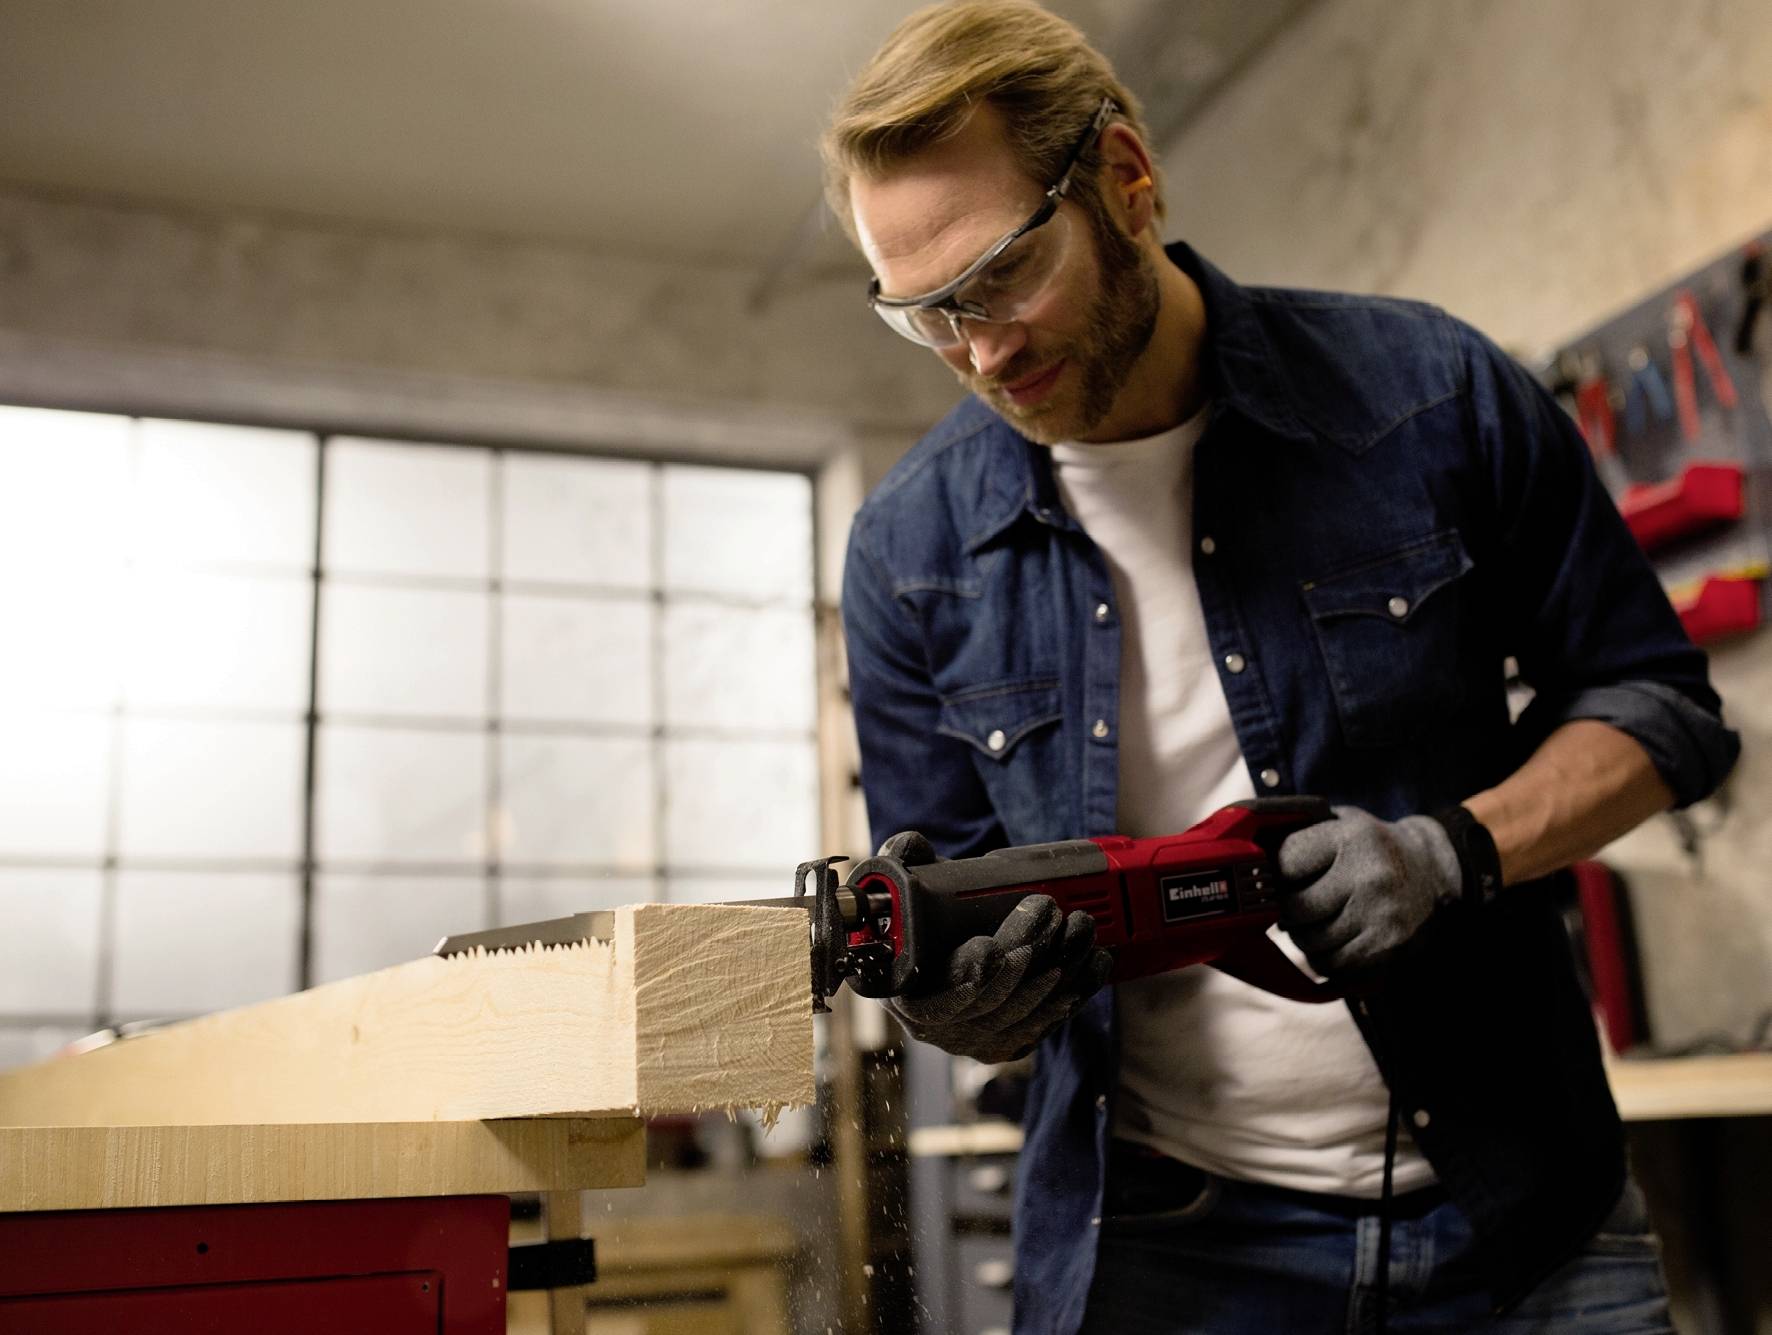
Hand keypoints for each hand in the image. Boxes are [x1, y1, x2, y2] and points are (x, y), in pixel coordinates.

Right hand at [876, 831, 1112, 1063]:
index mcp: (907, 996)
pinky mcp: (1013, 1041)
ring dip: (1062, 968)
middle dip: (1026, 954)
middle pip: (992, 1002)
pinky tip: (1095, 961)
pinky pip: (1051, 1021)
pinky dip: (1078, 991)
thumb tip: (912, 847)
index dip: (966, 975)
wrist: (945, 952)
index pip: (937, 998)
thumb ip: (903, 860)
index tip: (990, 946)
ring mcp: (979, 1039)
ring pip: (1028, 1012)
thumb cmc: (925, 919)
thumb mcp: (905, 884)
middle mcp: (942, 1027)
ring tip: (1080, 926)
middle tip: (1049, 911)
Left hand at [1275, 806, 1461, 977]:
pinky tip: (1336, 936)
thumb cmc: (1372, 846)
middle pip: (1294, 909)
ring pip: (1309, 941)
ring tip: (1318, 919)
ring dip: (1304, 935)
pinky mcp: (1388, 946)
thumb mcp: (1341, 822)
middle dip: (1286, 910)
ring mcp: (1381, 914)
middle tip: (1293, 905)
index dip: (1274, 874)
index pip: (1285, 863)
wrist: (1435, 870)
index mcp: (1351, 837)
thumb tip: (1247, 854)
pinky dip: (1324, 955)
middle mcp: (1368, 876)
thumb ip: (1298, 831)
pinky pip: (1332, 963)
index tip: (1278, 877)